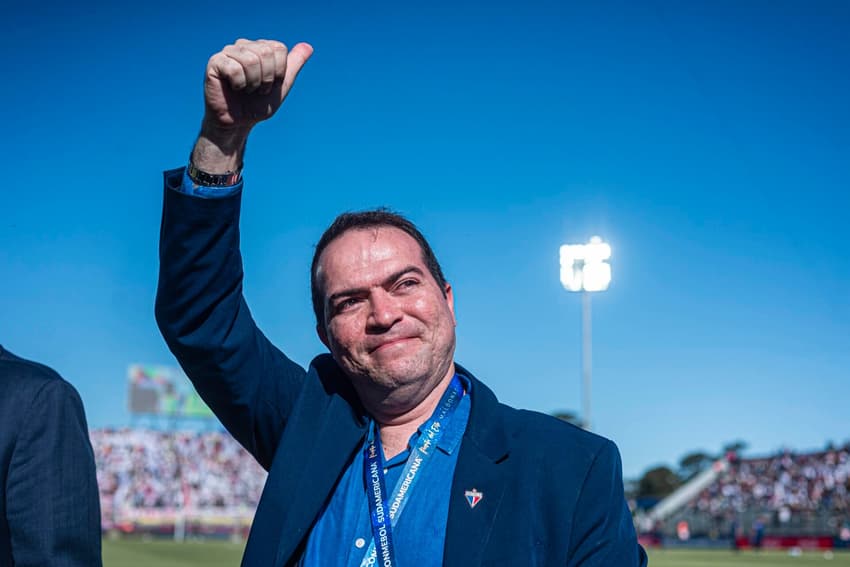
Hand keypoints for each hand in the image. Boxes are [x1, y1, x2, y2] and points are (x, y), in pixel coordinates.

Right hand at [192, 38, 312, 171]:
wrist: (238, 123)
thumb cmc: (257, 104)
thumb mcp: (282, 85)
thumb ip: (294, 65)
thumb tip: (308, 46)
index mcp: (260, 47)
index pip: (278, 49)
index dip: (278, 72)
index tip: (269, 85)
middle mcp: (243, 45)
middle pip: (266, 52)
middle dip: (266, 78)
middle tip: (257, 89)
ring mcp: (228, 52)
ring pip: (250, 60)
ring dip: (253, 83)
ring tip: (246, 90)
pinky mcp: (215, 63)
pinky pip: (234, 68)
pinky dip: (239, 84)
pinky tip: (234, 89)